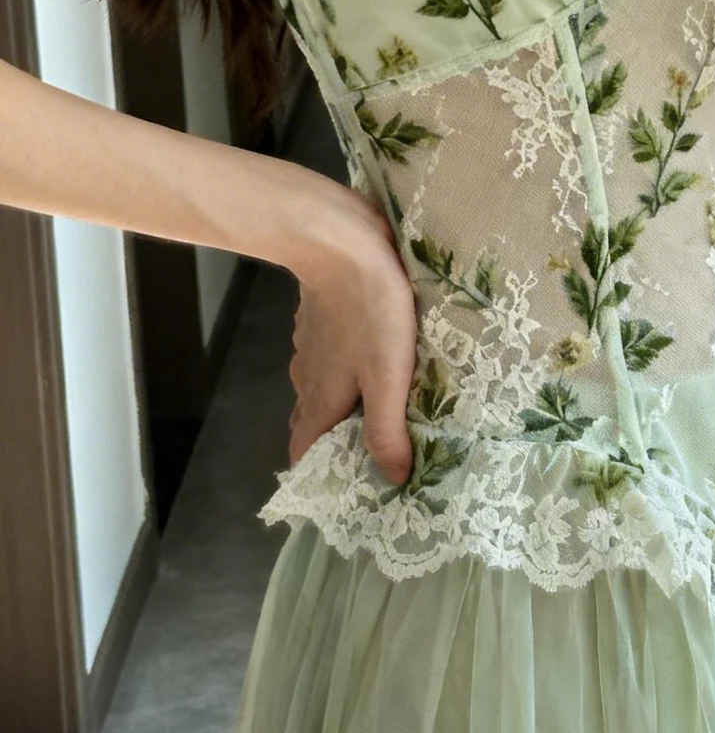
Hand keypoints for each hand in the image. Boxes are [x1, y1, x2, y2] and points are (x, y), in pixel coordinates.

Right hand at [287, 190, 416, 485]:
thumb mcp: (387, 377)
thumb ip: (387, 431)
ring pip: (327, 390)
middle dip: (341, 445)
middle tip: (380, 457)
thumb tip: (392, 480)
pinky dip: (351, 372)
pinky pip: (335, 359)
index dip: (322, 477)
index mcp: (319, 401)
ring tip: (389, 414)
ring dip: (350, 407)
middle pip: (316, 425)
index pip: (305, 455)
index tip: (351, 492)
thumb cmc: (369, 311)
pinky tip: (381, 365)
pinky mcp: (324, 320)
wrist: (341, 240)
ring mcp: (313, 348)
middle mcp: (308, 380)